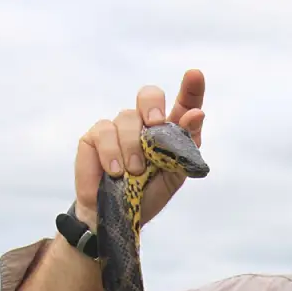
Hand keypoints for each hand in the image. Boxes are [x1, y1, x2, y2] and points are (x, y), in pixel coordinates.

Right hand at [73, 69, 205, 229]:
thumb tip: (196, 114)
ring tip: (135, 172)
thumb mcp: (175, 174)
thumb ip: (187, 144)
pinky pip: (104, 132)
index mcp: (169, 130)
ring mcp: (118, 126)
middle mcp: (144, 123)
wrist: (117, 214)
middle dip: (152, 105)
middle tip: (154, 124)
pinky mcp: (95, 136)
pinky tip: (115, 171)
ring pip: (127, 118)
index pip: (183, 102)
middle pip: (149, 94)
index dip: (191, 88)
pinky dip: (112, 152)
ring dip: (133, 146)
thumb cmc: (148, 192)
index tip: (195, 75)